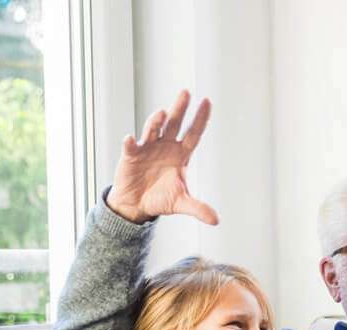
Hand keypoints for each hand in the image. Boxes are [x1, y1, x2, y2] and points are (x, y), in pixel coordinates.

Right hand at [106, 89, 218, 225]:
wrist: (137, 205)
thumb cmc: (161, 198)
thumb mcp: (181, 203)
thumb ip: (198, 209)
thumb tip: (216, 221)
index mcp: (180, 155)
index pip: (193, 134)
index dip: (200, 119)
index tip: (208, 101)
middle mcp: (165, 146)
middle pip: (174, 124)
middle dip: (180, 109)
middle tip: (186, 93)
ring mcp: (148, 148)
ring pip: (153, 130)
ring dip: (156, 122)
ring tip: (162, 113)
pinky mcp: (131, 155)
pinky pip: (131, 146)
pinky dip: (130, 143)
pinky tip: (130, 139)